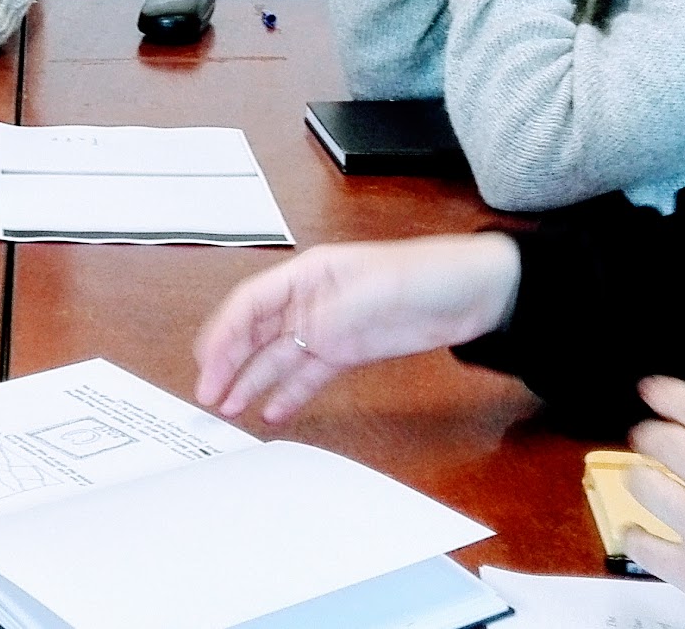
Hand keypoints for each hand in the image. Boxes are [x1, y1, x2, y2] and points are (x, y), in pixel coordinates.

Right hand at [193, 234, 521, 422]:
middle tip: (208, 394)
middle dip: (228, 361)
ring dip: (250, 380)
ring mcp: (328, 326)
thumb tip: (300, 337)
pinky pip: (308, 374)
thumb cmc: (429, 274)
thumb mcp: (378, 290)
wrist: (477, 293)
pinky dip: (288, 392)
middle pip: (255, 331)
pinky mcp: (348, 350)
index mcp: (309, 273)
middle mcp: (310, 300)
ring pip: (276, 356)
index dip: (224, 331)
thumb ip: (336, 313)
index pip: (251, 302)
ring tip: (228, 408)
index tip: (207, 361)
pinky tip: (272, 412)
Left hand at [622, 379, 684, 604]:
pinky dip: (635, 536)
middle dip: (650, 434)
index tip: (650, 388)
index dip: (668, 394)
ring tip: (647, 480)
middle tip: (649, 437)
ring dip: (642, 479)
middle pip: (660, 440)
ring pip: (642, 484)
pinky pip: (641, 545)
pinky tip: (640, 532)